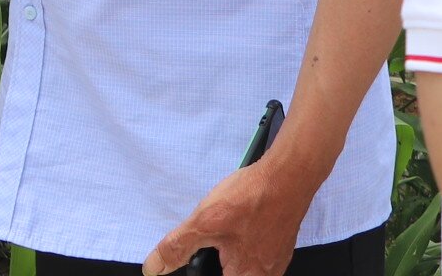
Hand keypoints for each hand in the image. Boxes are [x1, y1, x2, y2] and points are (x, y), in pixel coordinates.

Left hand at [143, 154, 310, 275]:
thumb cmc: (251, 199)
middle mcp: (265, 274)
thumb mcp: (204, 222)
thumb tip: (153, 269)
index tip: (203, 256)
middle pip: (231, 273)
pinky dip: (244, 244)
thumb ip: (178, 247)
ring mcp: (276, 260)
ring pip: (245, 267)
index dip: (203, 270)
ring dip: (229, 256)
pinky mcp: (281, 244)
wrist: (289, 175)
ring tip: (222, 235)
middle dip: (216, 262)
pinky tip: (239, 227)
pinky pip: (257, 254)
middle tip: (210, 246)